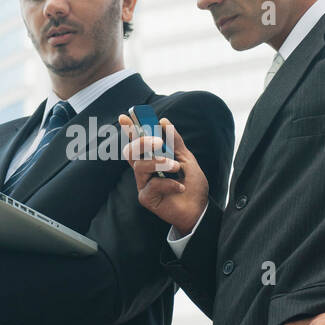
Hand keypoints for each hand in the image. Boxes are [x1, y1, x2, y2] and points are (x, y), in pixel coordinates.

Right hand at [119, 115, 208, 235]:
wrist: (199, 208)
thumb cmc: (192, 184)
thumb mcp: (186, 158)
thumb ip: (175, 142)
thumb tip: (163, 121)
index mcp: (152, 159)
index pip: (137, 142)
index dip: (129, 130)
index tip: (125, 116)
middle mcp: (144, 171)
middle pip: (131, 152)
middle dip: (142, 142)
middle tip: (159, 142)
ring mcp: (143, 184)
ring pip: (140, 166)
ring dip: (160, 163)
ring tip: (176, 168)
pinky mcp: (146, 198)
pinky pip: (151, 185)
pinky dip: (168, 184)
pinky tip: (180, 187)